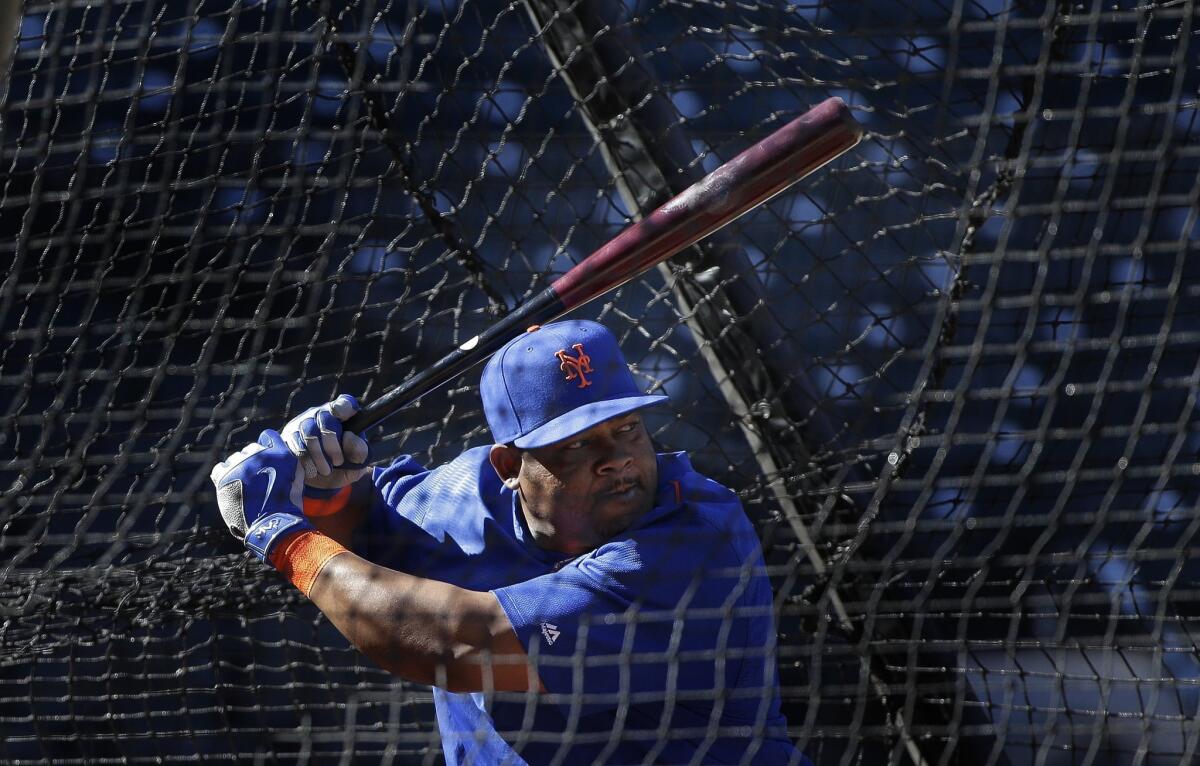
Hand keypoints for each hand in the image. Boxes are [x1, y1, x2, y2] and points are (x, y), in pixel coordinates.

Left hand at [211, 429, 310, 561]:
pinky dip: (224, 473)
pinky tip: (231, 483)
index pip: (269, 436)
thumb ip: (286, 456)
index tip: (269, 460)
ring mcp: (239, 466)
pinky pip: (219, 468)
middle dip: (254, 460)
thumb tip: (273, 445)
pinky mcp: (224, 478)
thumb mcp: (296, 474)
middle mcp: (257, 455)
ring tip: (245, 485)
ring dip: (239, 467)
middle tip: (258, 479)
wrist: (271, 523)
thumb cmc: (287, 501)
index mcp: (278, 452)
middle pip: (251, 450)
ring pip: (235, 458)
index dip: (269, 447)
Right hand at [282, 394, 371, 491]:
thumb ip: (360, 450)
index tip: (348, 417)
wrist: (319, 480)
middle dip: (332, 444)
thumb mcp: (356, 461)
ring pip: (309, 432)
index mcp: (341, 416)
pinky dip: (305, 460)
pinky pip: (294, 445)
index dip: (345, 407)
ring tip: (326, 470)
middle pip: (325, 418)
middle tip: (338, 462)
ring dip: (318, 455)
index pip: (344, 403)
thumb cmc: (342, 465)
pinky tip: (312, 470)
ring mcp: (302, 423)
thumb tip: (348, 437)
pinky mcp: (288, 437)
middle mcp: (320, 414)